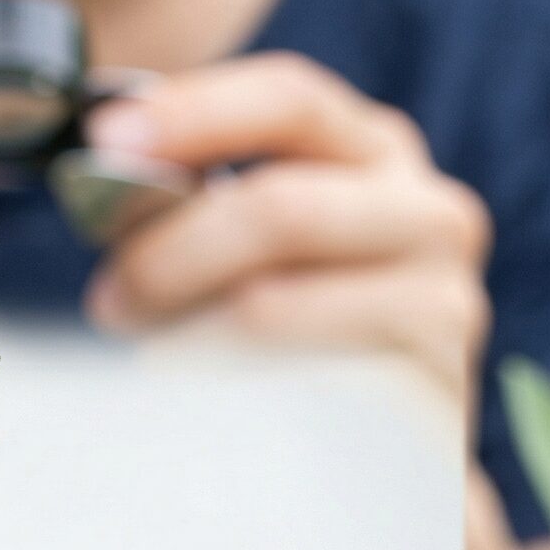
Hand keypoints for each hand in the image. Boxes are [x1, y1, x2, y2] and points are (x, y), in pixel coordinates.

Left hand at [80, 52, 492, 419]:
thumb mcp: (239, 247)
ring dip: (186, 332)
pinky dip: (232, 388)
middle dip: (169, 253)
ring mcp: (444, 296)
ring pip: (272, 303)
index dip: (194, 112)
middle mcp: (427, 209)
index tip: (106, 139)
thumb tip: (105, 180)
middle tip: (109, 299)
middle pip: (278, 207)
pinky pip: (297, 382)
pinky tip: (211, 400)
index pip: (289, 99)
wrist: (374, 450)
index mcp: (370, 150)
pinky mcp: (435, 385)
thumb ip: (185, 205)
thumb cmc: (287, 330)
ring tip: (151, 355)